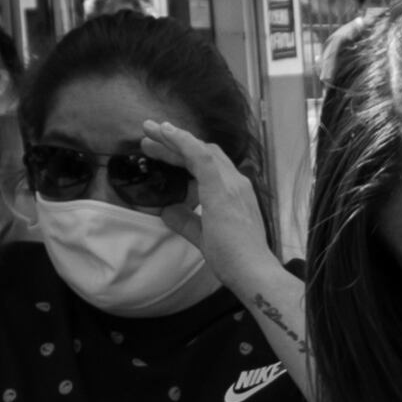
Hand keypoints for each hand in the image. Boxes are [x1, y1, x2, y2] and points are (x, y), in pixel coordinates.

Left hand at [138, 119, 280, 298]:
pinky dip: (182, 142)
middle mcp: (236, 183)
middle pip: (202, 153)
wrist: (253, 272)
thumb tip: (167, 210)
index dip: (183, 154)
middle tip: (149, 136)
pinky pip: (200, 157)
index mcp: (235, 193)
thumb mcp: (204, 236)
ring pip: (200, 150)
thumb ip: (186, 221)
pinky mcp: (222, 189)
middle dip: (174, 144)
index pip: (208, 165)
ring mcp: (231, 184)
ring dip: (173, 139)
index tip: (161, 150)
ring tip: (150, 130)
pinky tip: (165, 132)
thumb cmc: (234, 259)